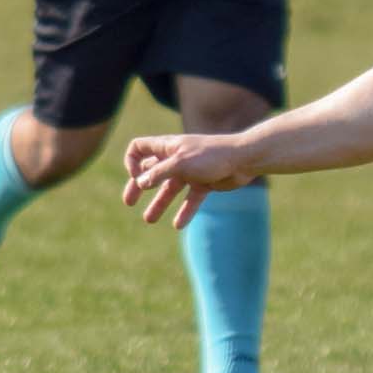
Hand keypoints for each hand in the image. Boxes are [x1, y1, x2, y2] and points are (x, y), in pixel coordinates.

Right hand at [121, 132, 259, 228]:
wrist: (243, 159)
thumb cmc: (211, 155)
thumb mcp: (180, 163)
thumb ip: (158, 173)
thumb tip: (140, 182)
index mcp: (167, 147)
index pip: (139, 148)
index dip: (132, 162)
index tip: (138, 177)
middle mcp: (176, 158)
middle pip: (150, 172)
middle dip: (138, 186)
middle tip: (129, 202)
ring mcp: (190, 171)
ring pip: (169, 188)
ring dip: (159, 203)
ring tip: (149, 220)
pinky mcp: (204, 183)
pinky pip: (190, 199)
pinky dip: (184, 211)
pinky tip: (179, 225)